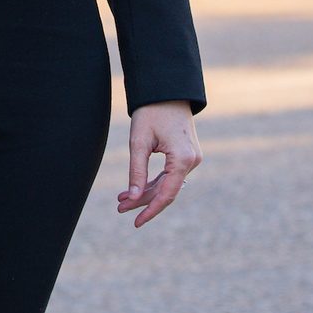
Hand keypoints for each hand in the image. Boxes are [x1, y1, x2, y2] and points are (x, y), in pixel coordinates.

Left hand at [116, 100, 200, 227]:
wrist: (167, 89)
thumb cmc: (151, 111)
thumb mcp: (139, 141)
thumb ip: (137, 171)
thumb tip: (133, 198)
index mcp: (183, 159)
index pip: (167, 194)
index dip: (150, 210)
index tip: (136, 222)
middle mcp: (193, 161)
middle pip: (167, 191)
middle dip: (143, 201)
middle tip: (120, 208)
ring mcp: (192, 158)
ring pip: (168, 184)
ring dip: (147, 192)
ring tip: (122, 200)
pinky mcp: (188, 154)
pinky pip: (171, 175)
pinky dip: (154, 182)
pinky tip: (136, 188)